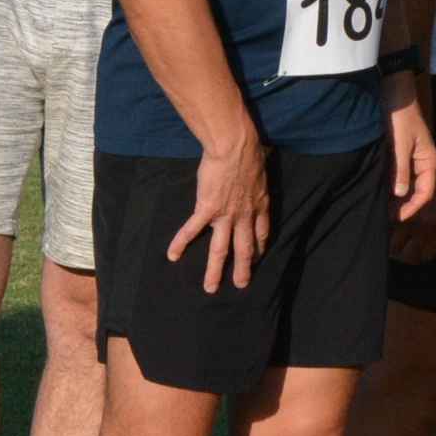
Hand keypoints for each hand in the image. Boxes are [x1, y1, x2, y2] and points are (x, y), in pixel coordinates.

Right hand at [169, 127, 270, 294]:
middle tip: (241, 285)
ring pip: (221, 249)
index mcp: (260, 206)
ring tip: (211, 288)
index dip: (259, 248)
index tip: (257, 258)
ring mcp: (225, 215)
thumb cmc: (250, 153)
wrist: (235, 148)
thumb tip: (263, 162)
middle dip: (243, 269)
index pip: (262, 234)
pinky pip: (192, 230)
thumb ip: (258, 177)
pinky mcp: (207, 209)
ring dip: (215, 270)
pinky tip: (172, 255)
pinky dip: (180, 243)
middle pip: (245, 249)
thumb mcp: (262, 170)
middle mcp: (245, 216)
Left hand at [385, 73, 435, 253]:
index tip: (396, 217)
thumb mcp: (400, 144)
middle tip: (383, 216)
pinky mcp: (400, 152)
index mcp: (428, 160)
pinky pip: (397, 174)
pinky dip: (389, 184)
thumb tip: (399, 194)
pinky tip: (377, 189)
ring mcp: (411, 157)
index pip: (425, 192)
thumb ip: (400, 169)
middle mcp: (422, 161)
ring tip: (379, 206)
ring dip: (394, 196)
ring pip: (406, 183)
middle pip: (416, 190)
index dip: (412, 207)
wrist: (393, 91)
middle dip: (402, 205)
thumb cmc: (400, 117)